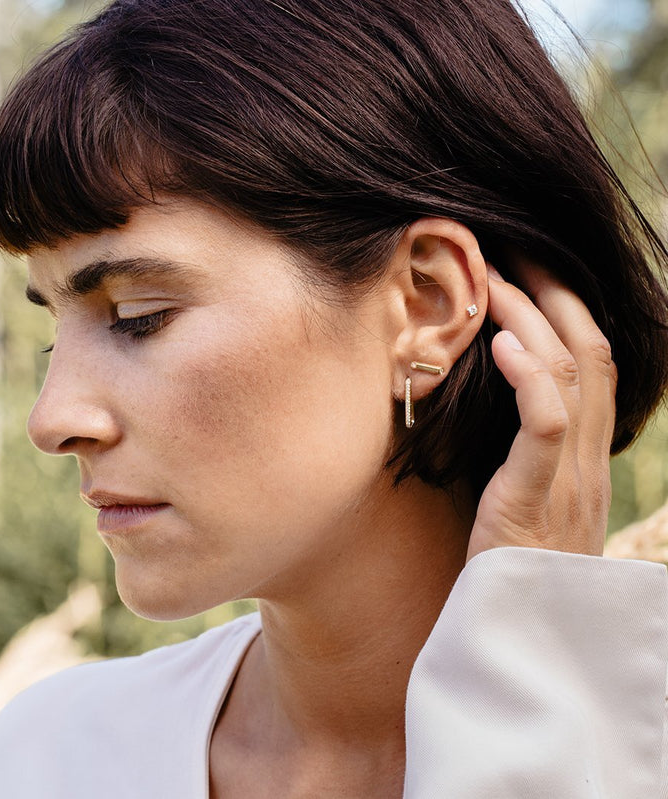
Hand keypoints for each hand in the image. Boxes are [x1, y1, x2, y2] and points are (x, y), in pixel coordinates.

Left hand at [466, 263, 616, 561]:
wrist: (520, 632)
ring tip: (499, 278)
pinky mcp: (536, 498)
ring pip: (571, 375)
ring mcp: (570, 476)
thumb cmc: (510, 557)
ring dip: (534, 318)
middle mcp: (588, 456)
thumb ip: (522, 447)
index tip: (527, 269)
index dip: (565, 308)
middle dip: (555, 293)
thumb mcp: (526, 492)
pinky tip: (503, 343)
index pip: (591, 362)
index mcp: (585, 452)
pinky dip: (529, 378)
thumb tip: (491, 396)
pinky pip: (546, 426)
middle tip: (515, 249)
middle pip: (589, 351)